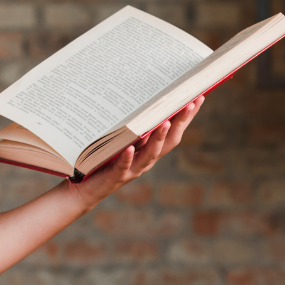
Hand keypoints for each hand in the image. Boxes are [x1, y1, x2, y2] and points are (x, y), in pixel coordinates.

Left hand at [67, 94, 204, 210]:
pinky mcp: (115, 176)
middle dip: (181, 122)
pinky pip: (123, 166)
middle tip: (190, 103)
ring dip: (159, 138)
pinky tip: (130, 148)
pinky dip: (127, 157)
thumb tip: (139, 97)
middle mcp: (146, 159)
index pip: (173, 130)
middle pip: (168, 141)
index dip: (187, 116)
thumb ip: (132, 125)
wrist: (86, 188)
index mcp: (150, 149)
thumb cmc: (103, 159)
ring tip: (166, 122)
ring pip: (150, 154)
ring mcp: (133, 169)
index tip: (198, 96)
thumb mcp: (120, 138)